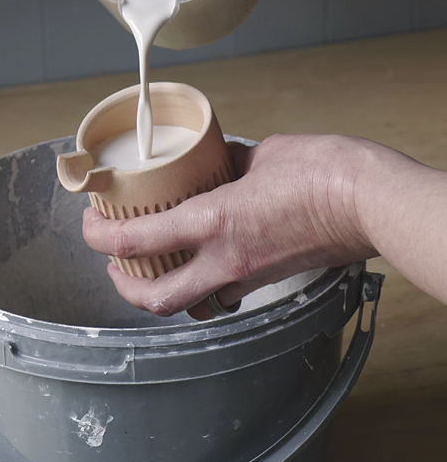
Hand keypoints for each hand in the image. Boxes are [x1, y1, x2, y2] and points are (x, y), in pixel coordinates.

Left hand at [83, 133, 378, 319]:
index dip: (100, 238)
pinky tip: (208, 262)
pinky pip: (227, 294)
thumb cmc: (323, 172)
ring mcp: (249, 275)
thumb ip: (232, 165)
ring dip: (167, 294)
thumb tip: (222, 165)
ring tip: (157, 268)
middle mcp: (225, 259)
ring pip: (193, 306)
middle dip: (125, 289)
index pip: (138, 241)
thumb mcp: (263, 155)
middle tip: (115, 265)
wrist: (370, 202)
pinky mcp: (270, 278)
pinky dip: (207, 286)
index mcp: (214, 222)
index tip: (91, 225)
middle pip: (157, 299)